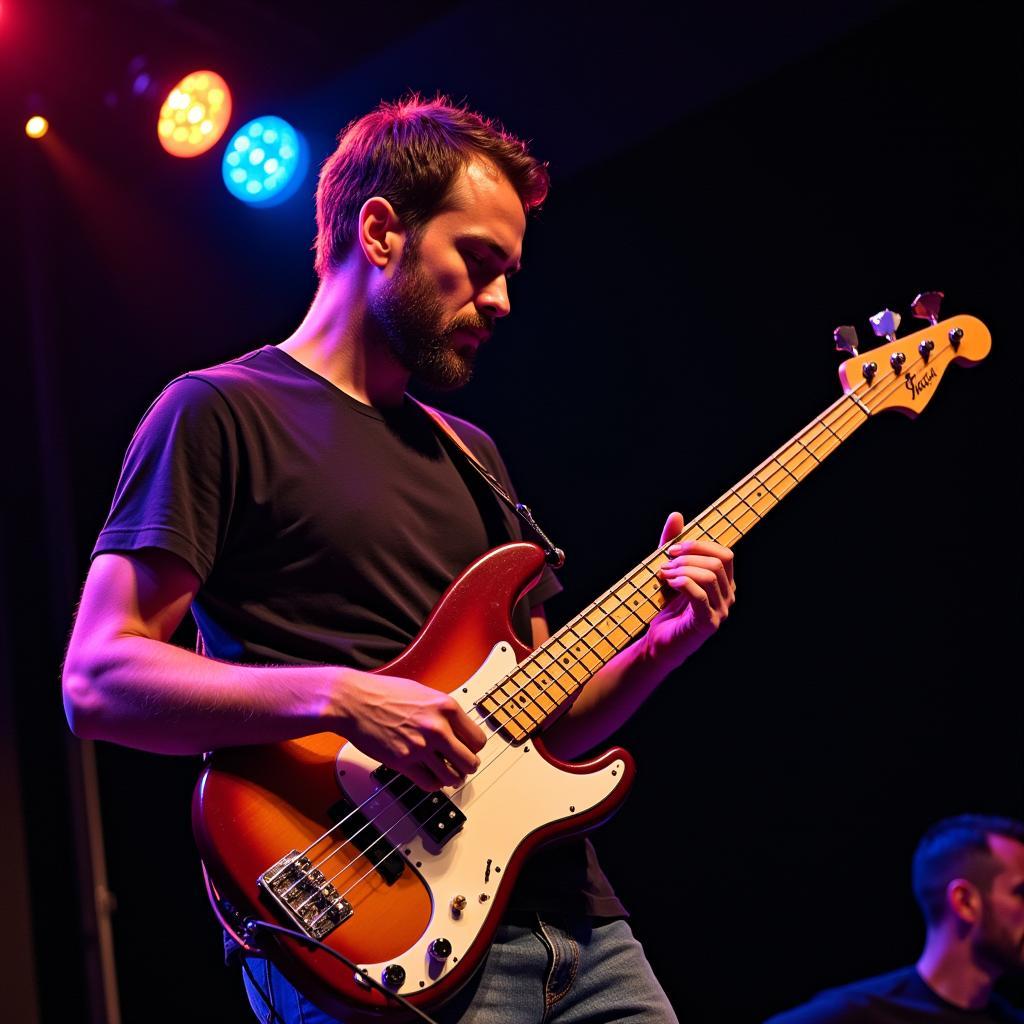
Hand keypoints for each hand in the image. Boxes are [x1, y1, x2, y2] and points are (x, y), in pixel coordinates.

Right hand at [334, 671, 486, 791]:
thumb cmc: (383, 693)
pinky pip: (429, 784)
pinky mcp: (403, 762)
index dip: (474, 747)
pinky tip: (431, 777)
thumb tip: (457, 728)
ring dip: (452, 779)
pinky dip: (434, 784)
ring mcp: (420, 747)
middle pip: (470, 762)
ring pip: (452, 777)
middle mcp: (437, 728)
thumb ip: (442, 712)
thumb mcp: (423, 693)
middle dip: (467, 766)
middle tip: (461, 765)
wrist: (354, 701)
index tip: (468, 749)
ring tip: (448, 774)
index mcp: (445, 708)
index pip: (478, 739)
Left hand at [646, 511, 735, 666]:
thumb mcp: (668, 570)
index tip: (672, 549)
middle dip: (688, 557)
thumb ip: (673, 544)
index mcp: (724, 583)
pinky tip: (669, 583)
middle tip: (666, 564)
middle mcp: (728, 597)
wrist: (658, 643)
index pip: (725, 554)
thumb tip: (676, 515)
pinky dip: (682, 583)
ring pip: (710, 576)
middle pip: (717, 563)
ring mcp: (720, 611)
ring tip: (664, 575)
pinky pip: (700, 595)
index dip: (699, 546)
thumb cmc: (666, 607)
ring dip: (682, 570)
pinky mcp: (707, 623)